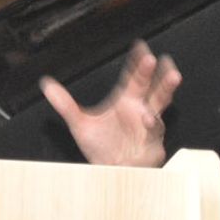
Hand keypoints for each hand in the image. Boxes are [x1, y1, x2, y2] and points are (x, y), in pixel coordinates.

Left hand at [40, 41, 181, 166]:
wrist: (109, 173)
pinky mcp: (152, 143)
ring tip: (172, 76)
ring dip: (166, 89)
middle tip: (156, 57)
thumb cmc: (101, 148)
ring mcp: (148, 126)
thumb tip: (47, 85)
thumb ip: (64, 104)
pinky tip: (149, 118)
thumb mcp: (79, 124)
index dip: (137, 62)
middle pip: (151, 86)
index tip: (140, 46)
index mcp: (125, 101)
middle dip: (155, 72)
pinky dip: (153, 124)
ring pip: (161, 104)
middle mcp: (140, 110)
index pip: (133, 77)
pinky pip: (155, 131)